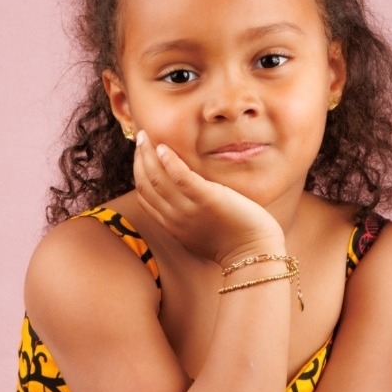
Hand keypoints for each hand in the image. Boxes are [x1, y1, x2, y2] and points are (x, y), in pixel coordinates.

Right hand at [133, 131, 283, 265]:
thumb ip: (189, 216)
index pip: (145, 196)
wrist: (252, 254)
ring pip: (156, 179)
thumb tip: (187, 198)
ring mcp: (188, 210)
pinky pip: (180, 177)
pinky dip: (169, 161)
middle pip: (146, 185)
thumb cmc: (234, 242)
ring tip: (144, 136)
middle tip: (139, 138)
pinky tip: (163, 147)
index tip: (141, 154)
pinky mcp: (206, 200)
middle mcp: (174, 218)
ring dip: (147, 154)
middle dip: (139, 159)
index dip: (139, 173)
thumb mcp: (201, 232)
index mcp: (172, 225)